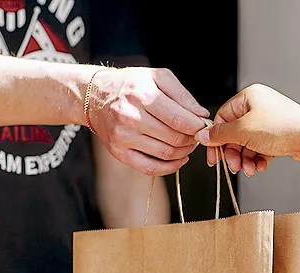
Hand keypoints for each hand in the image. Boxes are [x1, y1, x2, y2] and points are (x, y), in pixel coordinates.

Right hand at [88, 67, 209, 175]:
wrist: (95, 96)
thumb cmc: (131, 85)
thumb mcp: (157, 77)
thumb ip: (182, 95)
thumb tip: (202, 115)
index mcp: (142, 95)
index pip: (179, 120)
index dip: (197, 127)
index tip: (203, 126)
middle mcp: (131, 117)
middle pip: (174, 139)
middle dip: (192, 139)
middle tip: (197, 135)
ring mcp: (123, 137)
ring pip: (166, 154)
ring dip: (184, 152)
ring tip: (188, 144)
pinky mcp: (119, 153)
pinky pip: (151, 168)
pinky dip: (170, 167)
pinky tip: (179, 159)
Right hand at [196, 84, 299, 175]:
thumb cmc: (281, 128)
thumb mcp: (242, 131)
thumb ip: (220, 135)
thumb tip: (202, 136)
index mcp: (249, 97)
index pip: (222, 117)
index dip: (216, 138)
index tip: (213, 155)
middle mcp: (259, 106)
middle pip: (235, 133)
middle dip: (233, 153)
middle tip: (233, 166)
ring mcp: (270, 121)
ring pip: (248, 143)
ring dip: (245, 159)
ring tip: (249, 169)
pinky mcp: (279, 135)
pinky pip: (261, 148)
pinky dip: (258, 159)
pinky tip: (260, 167)